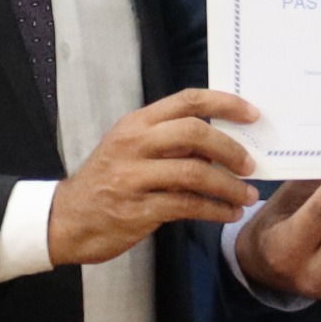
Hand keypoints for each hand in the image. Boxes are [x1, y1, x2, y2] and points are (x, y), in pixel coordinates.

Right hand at [50, 89, 261, 265]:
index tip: (253, 114)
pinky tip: (229, 214)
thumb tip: (224, 143)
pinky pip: (188, 205)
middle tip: (250, 166)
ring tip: (247, 196)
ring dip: (229, 186)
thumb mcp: (132, 151)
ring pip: (194, 172)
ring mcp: (134, 176)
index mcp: (136, 123)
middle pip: (194, 132)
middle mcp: (134, 144)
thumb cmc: (108, 183)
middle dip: (231, 149)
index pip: (187, 101)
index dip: (225, 104)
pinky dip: (215, 209)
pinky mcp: (138, 209)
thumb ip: (170, 143)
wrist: (67, 220)